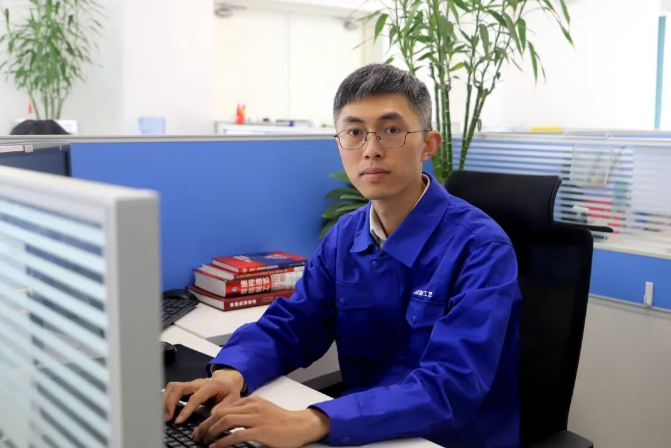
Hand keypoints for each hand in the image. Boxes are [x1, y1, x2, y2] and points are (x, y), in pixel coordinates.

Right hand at [163, 368, 244, 422]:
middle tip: (167, 418)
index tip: (178, 421)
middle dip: (170, 403)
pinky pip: (172, 389)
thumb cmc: (229, 391)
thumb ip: (222, 408)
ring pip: (173, 387)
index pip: (195, 397)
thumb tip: (210, 416)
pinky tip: (166, 410)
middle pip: (179, 388)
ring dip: (166, 400)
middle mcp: (198, 383)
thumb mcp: (232, 400)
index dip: (186, 410)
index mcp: (211, 386)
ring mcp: (191, 384)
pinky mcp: (186, 387)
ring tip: (165, 415)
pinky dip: (166, 398)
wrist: (227, 381)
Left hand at [193, 396, 330, 447]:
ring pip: (226, 421)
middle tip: (198, 436)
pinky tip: (216, 446)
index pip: (224, 408)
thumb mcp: (262, 411)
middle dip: (206, 425)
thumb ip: (247, 413)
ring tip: (205, 441)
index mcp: (251, 400)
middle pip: (221, 413)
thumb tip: (227, 422)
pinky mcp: (260, 431)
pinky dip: (223, 441)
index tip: (201, 428)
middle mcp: (252, 406)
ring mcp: (256, 418)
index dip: (209, 418)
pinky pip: (236, 435)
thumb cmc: (282, 421)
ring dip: (212, 432)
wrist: (300, 425)